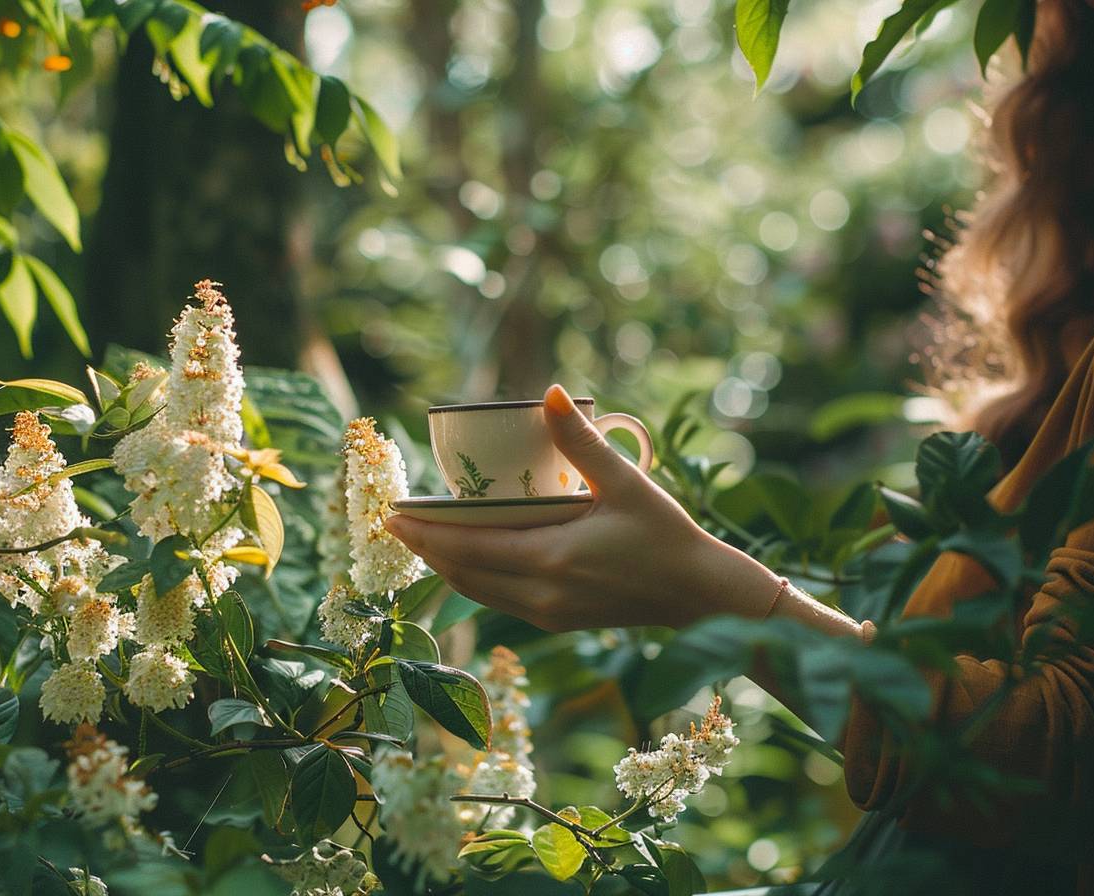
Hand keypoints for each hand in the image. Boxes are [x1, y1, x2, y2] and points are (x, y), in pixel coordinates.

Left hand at [385, 385, 774, 631]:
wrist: (700, 595)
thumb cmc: (667, 536)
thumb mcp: (625, 483)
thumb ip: (582, 442)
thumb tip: (551, 393)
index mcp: (549, 559)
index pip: (466, 548)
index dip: (425, 534)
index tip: (393, 516)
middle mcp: (539, 594)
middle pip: (461, 573)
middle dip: (424, 550)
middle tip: (395, 525)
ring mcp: (547, 613)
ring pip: (477, 592)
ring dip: (445, 567)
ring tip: (422, 541)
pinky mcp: (557, 620)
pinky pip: (498, 601)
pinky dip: (473, 580)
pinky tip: (467, 561)